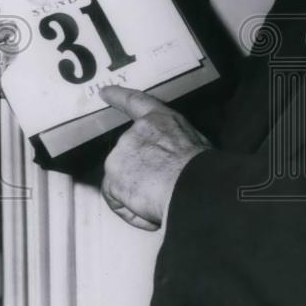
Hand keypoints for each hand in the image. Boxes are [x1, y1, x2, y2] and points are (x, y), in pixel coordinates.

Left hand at [100, 85, 211, 230]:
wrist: (189, 184)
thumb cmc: (201, 167)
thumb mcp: (196, 142)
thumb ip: (175, 143)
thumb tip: (175, 159)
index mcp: (159, 120)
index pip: (135, 102)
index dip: (118, 96)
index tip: (104, 92)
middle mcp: (134, 132)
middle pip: (129, 155)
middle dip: (141, 174)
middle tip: (163, 189)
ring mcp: (120, 153)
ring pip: (123, 180)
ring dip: (138, 194)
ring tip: (161, 202)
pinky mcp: (112, 176)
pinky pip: (117, 200)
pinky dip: (131, 210)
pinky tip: (149, 212)